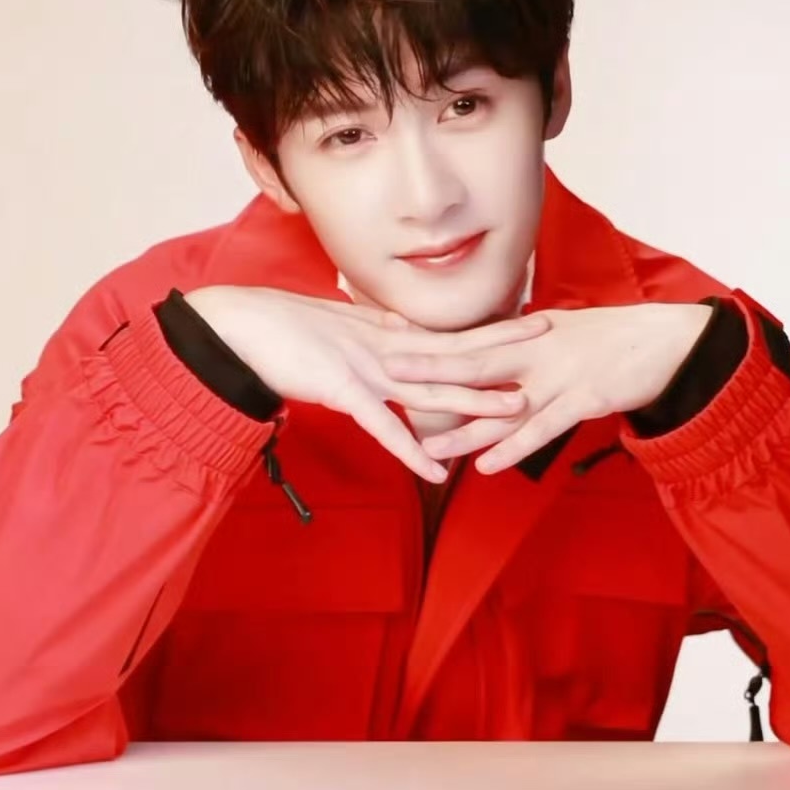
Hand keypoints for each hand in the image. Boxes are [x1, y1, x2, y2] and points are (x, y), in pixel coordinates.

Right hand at [185, 286, 550, 482]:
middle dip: (504, 345)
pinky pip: (385, 428)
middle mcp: (384, 347)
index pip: (447, 331)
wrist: (239, 329)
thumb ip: (369, 334)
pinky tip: (440, 472)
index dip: (490, 325)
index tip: (528, 317)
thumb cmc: (280, 328)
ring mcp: (366, 369)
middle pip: (455, 349)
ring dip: (476, 401)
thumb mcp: (336, 328)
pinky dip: (413, 452)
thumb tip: (395, 334)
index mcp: (383, 331)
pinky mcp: (343, 392)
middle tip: (550, 337)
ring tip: (517, 411)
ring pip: (433, 387)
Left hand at [381, 302, 712, 474]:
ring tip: (428, 446)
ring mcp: (560, 374)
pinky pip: (543, 427)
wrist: (664, 341)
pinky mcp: (584, 397)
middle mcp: (536, 350)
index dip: (427, 339)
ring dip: (464, 428)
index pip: (468, 336)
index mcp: (528, 332)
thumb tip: (486, 348)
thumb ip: (520, 344)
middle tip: (387, 378)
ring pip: (502, 405)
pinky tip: (487, 466)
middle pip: (472, 361)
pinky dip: (514, 447)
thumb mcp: (559, 333)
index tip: (386, 338)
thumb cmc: (610, 339)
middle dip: (429, 370)